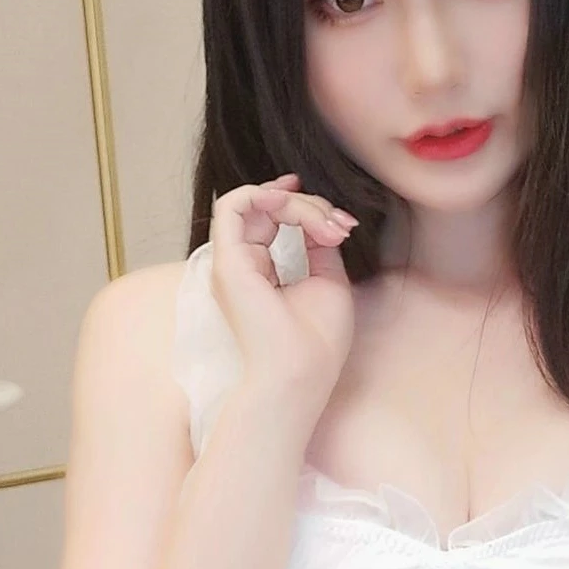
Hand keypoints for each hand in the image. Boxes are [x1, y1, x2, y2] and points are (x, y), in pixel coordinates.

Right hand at [209, 174, 357, 429]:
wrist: (303, 373)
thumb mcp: (328, 278)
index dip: (304, 205)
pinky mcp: (228, 262)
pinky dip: (264, 195)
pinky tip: (294, 205)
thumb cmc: (317, 340)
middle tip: (340, 227)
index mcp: (260, 269)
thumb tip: (321, 217)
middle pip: (267, 206)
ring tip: (326, 225)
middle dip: (310, 205)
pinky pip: (233, 206)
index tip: (340, 218)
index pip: (273, 217)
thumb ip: (318, 244)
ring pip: (254, 201)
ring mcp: (231, 262)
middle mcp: (241, 263)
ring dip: (295, 203)